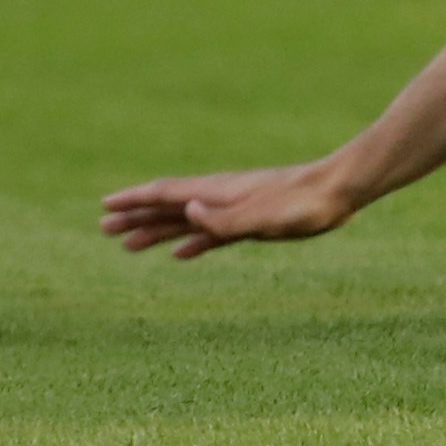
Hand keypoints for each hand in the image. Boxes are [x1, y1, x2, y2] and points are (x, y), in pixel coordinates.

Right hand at [101, 160, 358, 257]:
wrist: (341, 191)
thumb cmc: (305, 205)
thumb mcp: (265, 218)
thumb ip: (225, 219)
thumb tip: (186, 212)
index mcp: (219, 193)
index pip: (167, 194)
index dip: (135, 200)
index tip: (105, 205)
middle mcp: (222, 197)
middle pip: (170, 206)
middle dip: (136, 216)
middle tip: (103, 228)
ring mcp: (237, 208)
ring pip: (187, 220)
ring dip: (157, 230)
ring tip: (129, 244)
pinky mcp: (254, 221)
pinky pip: (212, 232)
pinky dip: (192, 240)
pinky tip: (182, 253)